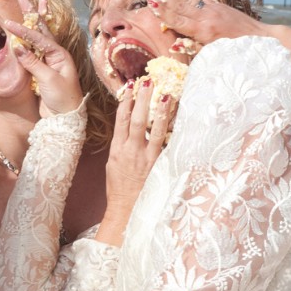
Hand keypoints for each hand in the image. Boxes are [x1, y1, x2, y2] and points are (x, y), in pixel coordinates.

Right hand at [3, 0, 82, 117]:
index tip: (9, 24)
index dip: (24, 30)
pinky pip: (30, 52)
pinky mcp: (40, 71)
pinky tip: (20, 31)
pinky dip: (24, 40)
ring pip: (36, 38)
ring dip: (29, 21)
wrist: (64, 119)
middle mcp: (54, 55)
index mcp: (60, 55)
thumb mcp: (48, 80)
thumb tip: (17, 46)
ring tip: (27, 3)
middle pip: (41, 30)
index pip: (39, 38)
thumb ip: (32, 62)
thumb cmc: (62, 99)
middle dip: (32, 13)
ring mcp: (47, 62)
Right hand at [105, 79, 173, 209]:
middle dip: (142, 100)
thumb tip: (127, 129)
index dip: (125, 102)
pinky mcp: (158, 166)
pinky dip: (170, 131)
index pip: (121, 120)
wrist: (126, 209)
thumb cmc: (119, 187)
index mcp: (117, 149)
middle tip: (147, 82)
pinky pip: (165, 145)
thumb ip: (121, 145)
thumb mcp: (113, 163)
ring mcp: (145, 158)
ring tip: (165, 94)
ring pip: (154, 130)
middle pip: (137, 120)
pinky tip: (177, 119)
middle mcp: (131, 151)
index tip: (129, 87)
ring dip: (160, 111)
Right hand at [147, 0, 265, 44]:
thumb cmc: (236, 51)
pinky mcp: (218, 5)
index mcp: (204, 31)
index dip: (164, 13)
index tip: (151, 6)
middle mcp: (207, 17)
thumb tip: (174, 45)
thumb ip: (193, 49)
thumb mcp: (214, 54)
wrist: (260, 37)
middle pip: (180, 6)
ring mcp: (213, 8)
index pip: (179, 20)